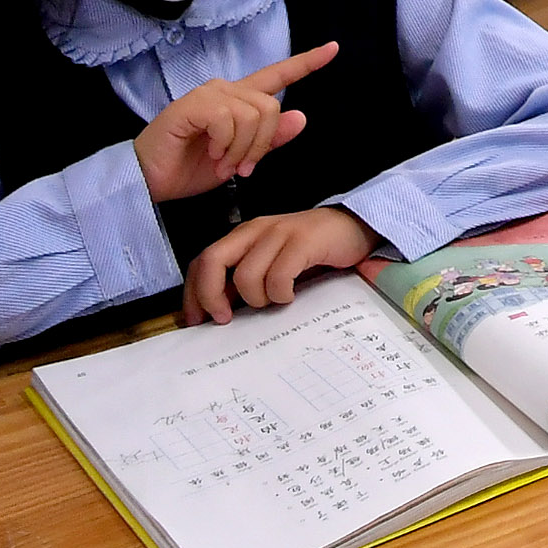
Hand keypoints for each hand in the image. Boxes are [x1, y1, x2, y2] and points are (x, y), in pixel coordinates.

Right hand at [131, 41, 337, 201]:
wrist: (149, 181)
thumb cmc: (189, 169)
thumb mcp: (239, 159)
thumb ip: (268, 140)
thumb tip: (301, 117)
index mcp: (239, 101)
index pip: (277, 77)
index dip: (306, 63)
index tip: (333, 49)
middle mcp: (226, 90)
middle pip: (271, 107)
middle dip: (261, 145)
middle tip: (239, 168)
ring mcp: (208, 95)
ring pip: (253, 115)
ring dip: (241, 150)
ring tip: (220, 164)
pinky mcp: (192, 106)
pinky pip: (228, 120)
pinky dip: (224, 145)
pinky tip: (209, 154)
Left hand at [181, 206, 377, 325]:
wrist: (354, 227)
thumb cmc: (310, 252)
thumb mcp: (270, 263)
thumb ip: (245, 280)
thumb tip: (217, 313)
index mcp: (243, 236)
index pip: (201, 261)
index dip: (193, 293)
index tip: (197, 320)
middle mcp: (255, 230)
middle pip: (212, 261)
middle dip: (210, 295)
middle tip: (225, 318)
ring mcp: (279, 232)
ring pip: (245, 275)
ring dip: (256, 298)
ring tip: (273, 300)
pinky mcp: (303, 240)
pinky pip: (278, 276)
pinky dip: (281, 293)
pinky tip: (291, 294)